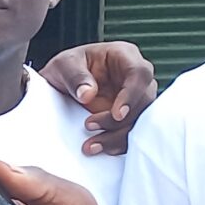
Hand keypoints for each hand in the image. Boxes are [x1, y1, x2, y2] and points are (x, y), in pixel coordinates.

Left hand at [39, 41, 156, 154]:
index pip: (139, 73)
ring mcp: (136, 99)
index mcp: (125, 56)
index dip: (132, 95)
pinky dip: (117, 144)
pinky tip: (99, 149)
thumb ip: (75, 76)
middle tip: (89, 125)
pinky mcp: (130, 118)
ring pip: (141, 121)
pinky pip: (132, 133)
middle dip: (119, 120)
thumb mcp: (64, 65)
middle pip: (144, 101)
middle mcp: (136, 78)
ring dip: (118, 136)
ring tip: (91, 146)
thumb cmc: (66, 68)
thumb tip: (88, 94)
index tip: (117, 114)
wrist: (60, 86)